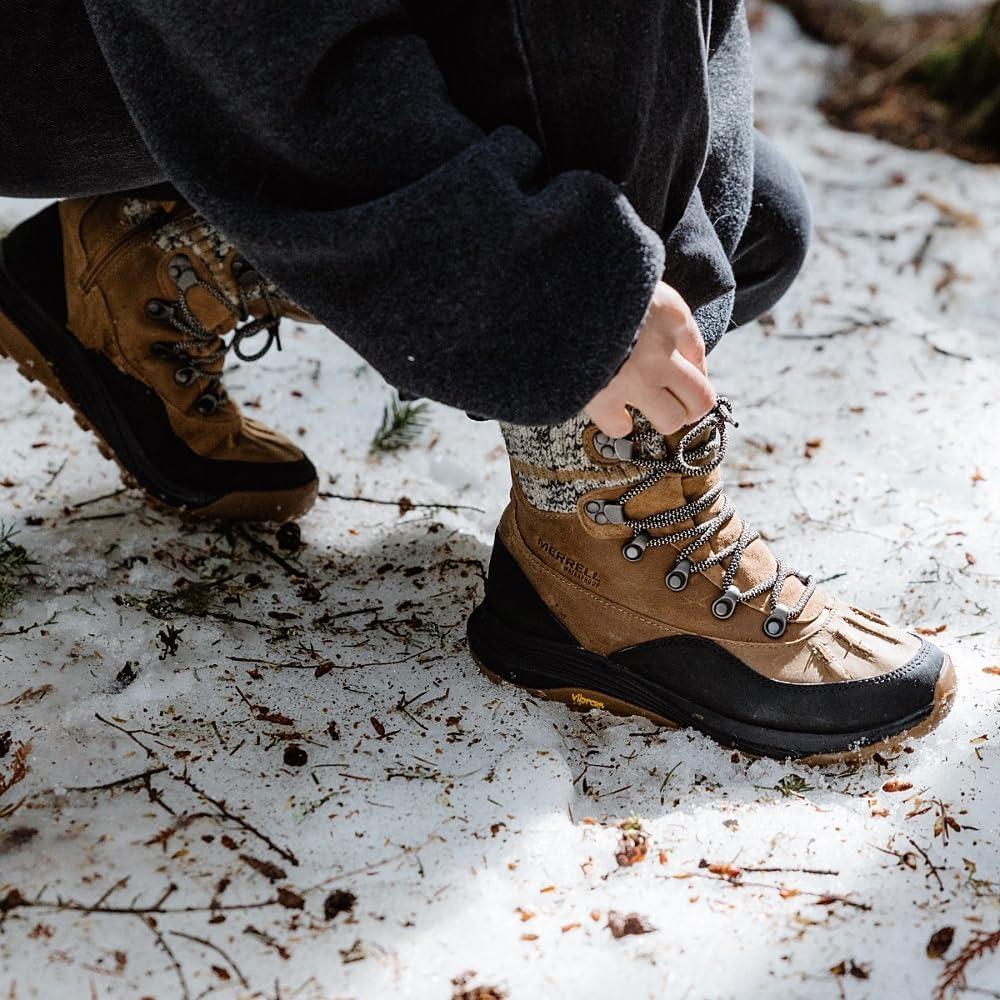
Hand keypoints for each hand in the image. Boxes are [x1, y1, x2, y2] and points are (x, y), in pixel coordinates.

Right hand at [586, 280, 715, 437]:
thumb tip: (694, 362)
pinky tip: (614, 409)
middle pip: (699, 402)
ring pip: (670, 421)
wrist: (559, 292)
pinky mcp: (600, 398)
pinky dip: (618, 422)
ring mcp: (632, 382)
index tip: (685, 375)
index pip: (699, 355)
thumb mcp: (649, 288)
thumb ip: (675, 322)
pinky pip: (619, 427)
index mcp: (671, 321)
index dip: (696, 374)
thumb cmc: (601, 285)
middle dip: (691, 404)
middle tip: (676, 401)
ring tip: (647, 406)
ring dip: (662, 416)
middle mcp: (659, 357)